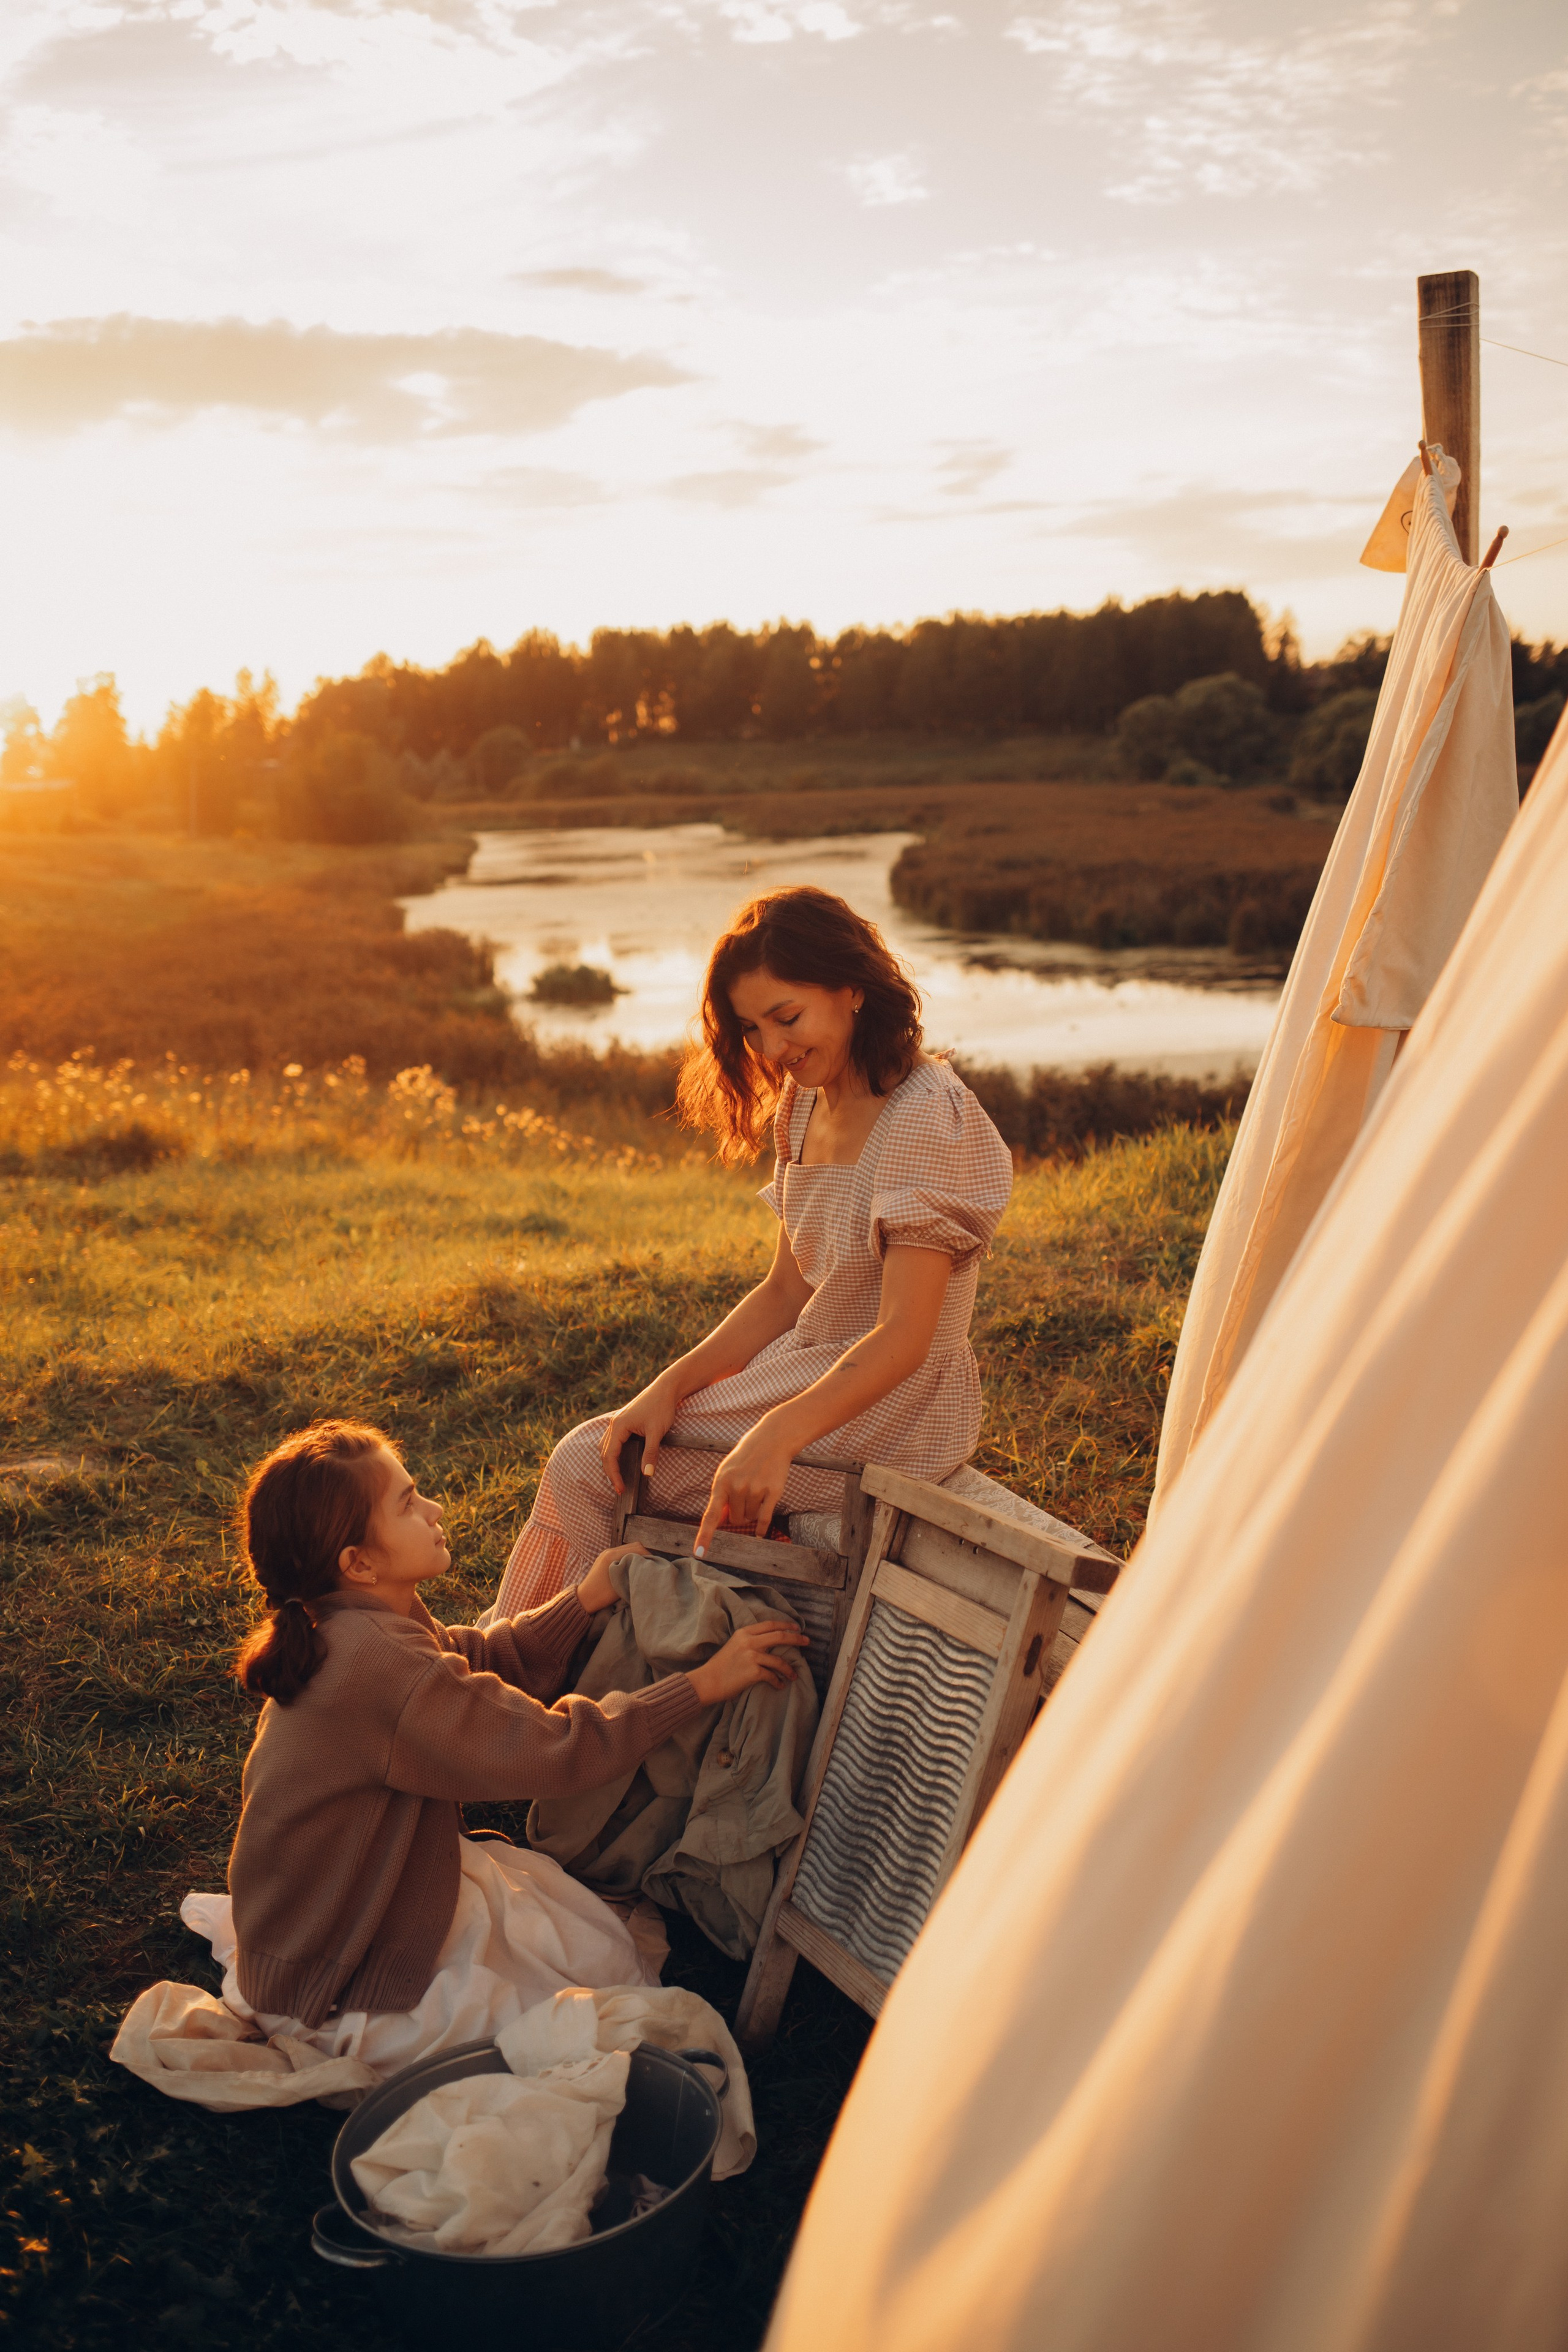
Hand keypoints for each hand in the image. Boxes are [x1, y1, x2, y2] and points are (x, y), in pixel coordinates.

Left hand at [575, 1543, 649, 1615]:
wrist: (584, 1599)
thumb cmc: (603, 1596)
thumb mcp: (622, 1585)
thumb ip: (634, 1573)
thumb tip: (648, 1570)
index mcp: (613, 1556)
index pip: (638, 1549)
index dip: (649, 1556)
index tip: (654, 1566)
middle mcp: (609, 1551)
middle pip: (635, 1545)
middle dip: (644, 1554)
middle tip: (650, 1566)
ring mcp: (606, 1553)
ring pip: (628, 1548)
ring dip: (636, 1555)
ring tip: (641, 1567)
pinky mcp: (604, 1557)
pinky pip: (621, 1552)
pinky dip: (629, 1557)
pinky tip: (631, 1568)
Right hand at [601, 1373, 682, 1492]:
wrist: (666, 1388)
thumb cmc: (661, 1407)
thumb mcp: (657, 1432)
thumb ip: (650, 1453)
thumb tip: (647, 1473)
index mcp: (618, 1426)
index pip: (610, 1456)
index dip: (614, 1474)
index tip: (621, 1488)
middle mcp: (614, 1423)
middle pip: (604, 1453)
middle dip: (610, 1471)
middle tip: (620, 1488)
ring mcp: (617, 1421)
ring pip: (606, 1446)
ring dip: (610, 1462)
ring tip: (618, 1477)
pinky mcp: (623, 1420)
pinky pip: (612, 1440)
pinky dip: (613, 1453)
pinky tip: (620, 1460)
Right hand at [688, 1620, 809, 1705]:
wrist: (707, 1681)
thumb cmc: (720, 1666)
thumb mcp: (733, 1645)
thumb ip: (749, 1641)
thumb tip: (769, 1643)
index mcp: (744, 1633)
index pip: (770, 1624)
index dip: (785, 1625)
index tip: (797, 1629)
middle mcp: (749, 1641)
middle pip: (779, 1636)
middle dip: (796, 1639)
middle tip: (807, 1642)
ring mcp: (751, 1656)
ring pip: (779, 1660)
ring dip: (789, 1669)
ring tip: (793, 1676)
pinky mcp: (753, 1671)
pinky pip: (772, 1676)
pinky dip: (778, 1682)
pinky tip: (779, 1685)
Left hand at [694, 1424, 795, 1555]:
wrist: (771, 1440)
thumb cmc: (745, 1458)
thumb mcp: (727, 1472)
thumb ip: (722, 1496)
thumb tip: (718, 1521)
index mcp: (721, 1482)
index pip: (710, 1515)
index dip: (704, 1535)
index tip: (698, 1552)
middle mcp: (738, 1487)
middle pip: (734, 1520)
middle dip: (737, 1514)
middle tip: (743, 1496)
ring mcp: (756, 1490)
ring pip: (749, 1518)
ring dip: (751, 1512)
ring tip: (755, 1492)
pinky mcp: (772, 1492)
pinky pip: (764, 1519)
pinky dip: (761, 1528)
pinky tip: (759, 1535)